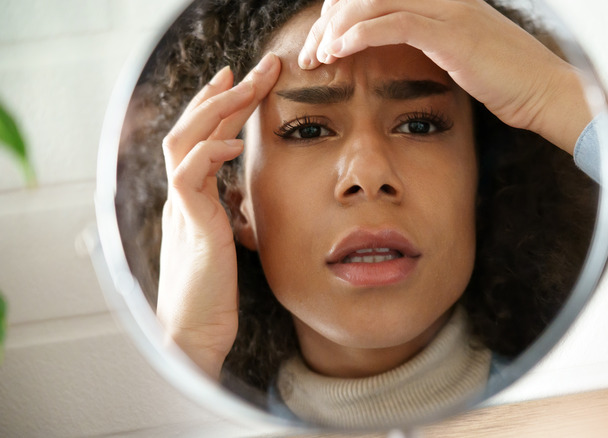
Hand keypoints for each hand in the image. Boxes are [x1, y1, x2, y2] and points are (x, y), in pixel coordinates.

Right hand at [156, 53, 280, 378]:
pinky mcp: (190, 226)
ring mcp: (182, 209)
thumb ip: (227, 214)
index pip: (202, 139)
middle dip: (222, 94)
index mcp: (192, 198)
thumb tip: (241, 197)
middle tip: (250, 67)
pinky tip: (236, 144)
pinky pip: (188, 177)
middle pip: (192, 129)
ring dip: (215, 110)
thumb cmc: (213, 294)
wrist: (195, 333)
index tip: (240, 82)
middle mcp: (181, 197)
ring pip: (185, 141)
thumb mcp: (225, 242)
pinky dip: (210, 153)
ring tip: (244, 85)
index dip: (219, 108)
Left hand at [297, 0, 591, 153]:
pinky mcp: (450, 33)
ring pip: (373, 3)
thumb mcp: (462, 52)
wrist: (546, 91)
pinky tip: (338, 52)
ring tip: (316, 57)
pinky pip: (393, 23)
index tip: (321, 42)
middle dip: (328, 22)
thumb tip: (399, 49)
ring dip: (335, 30)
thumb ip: (431, 40)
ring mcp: (447, 10)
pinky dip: (358, 36)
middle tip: (309, 55)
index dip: (340, 12)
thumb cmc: (507, 80)